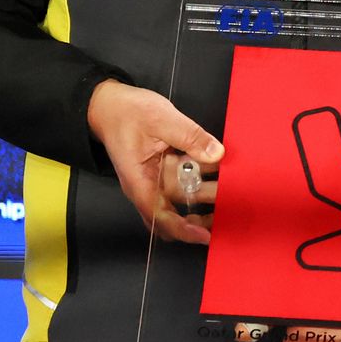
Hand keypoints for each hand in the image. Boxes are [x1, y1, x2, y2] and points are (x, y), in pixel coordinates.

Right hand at [86, 80, 222, 243]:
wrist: (109, 105)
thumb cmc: (124, 113)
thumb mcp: (160, 118)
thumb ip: (189, 136)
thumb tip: (216, 153)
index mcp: (139, 181)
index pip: (159, 215)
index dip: (182, 229)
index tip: (204, 235)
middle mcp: (148, 186)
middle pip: (175, 212)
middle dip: (201, 215)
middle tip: (228, 206)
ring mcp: (157, 179)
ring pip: (184, 197)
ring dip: (205, 194)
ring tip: (231, 188)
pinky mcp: (164, 170)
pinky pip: (185, 180)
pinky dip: (202, 177)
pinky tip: (219, 171)